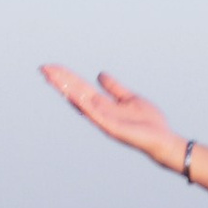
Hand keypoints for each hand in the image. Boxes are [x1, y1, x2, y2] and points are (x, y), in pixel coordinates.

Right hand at [40, 68, 186, 170]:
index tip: (52, 67)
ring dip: (67, 90)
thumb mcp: (130, 98)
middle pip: (76, 93)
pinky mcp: (113, 129)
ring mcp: (104, 121)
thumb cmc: (149, 123)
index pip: (81, 88)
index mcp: (104, 105)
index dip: (67, 78)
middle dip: (61, 81)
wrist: (163, 140)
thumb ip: (115, 88)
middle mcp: (100, 113)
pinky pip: (96, 116)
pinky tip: (73, 96)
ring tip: (53, 78)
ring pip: (81, 103)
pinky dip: (84, 106)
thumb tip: (100, 74)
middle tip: (44, 68)